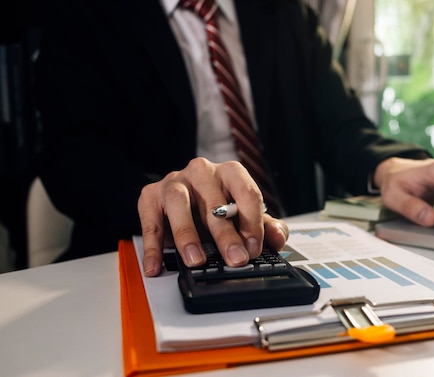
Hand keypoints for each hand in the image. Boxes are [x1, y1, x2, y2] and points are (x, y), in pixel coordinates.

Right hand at [137, 157, 288, 276]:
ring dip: (188, 234)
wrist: (179, 199)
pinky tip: (156, 266)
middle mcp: (202, 172)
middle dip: (226, 234)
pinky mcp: (150, 196)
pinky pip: (151, 220)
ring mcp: (175, 181)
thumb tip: (278, 238)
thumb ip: (266, 226)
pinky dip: (153, 246)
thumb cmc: (217, 207)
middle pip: (215, 202)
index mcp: (230, 173)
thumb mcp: (244, 216)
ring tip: (196, 260)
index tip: (254, 248)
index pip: (246, 192)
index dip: (252, 222)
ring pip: (179, 203)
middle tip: (235, 259)